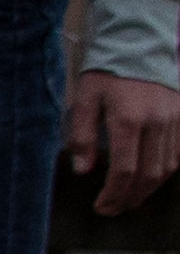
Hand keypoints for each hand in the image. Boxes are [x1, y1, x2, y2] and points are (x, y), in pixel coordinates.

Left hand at [75, 68, 179, 216]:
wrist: (141, 44)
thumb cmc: (108, 71)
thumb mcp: (85, 98)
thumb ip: (83, 135)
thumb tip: (83, 170)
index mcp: (129, 120)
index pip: (124, 170)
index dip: (113, 194)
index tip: (101, 206)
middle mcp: (157, 123)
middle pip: (148, 175)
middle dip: (129, 198)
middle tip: (112, 209)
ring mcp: (174, 121)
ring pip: (167, 168)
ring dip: (148, 190)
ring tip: (128, 199)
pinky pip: (178, 155)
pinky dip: (165, 172)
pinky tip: (149, 180)